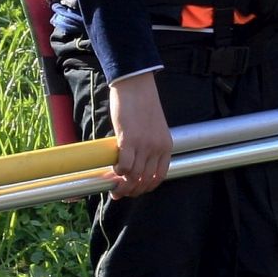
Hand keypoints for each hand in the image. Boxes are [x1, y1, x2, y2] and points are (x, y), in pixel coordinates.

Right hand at [107, 71, 171, 197]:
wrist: (135, 84)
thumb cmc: (142, 103)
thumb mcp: (153, 127)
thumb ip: (149, 145)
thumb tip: (134, 161)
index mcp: (166, 146)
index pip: (158, 177)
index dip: (145, 187)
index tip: (135, 189)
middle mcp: (157, 148)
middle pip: (145, 180)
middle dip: (131, 190)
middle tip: (119, 192)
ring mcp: (144, 145)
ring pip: (133, 176)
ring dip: (122, 185)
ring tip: (113, 186)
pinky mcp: (129, 140)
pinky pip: (124, 165)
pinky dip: (117, 172)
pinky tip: (112, 169)